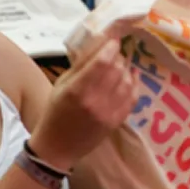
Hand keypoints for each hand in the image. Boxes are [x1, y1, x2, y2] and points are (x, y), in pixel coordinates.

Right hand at [28, 39, 135, 170]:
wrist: (57, 147)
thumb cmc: (55, 112)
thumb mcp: (61, 84)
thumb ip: (81, 63)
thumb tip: (100, 41)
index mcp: (77, 90)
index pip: (102, 62)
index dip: (111, 47)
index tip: (114, 41)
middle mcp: (95, 101)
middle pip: (117, 69)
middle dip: (118, 57)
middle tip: (115, 53)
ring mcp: (109, 112)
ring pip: (127, 81)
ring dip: (126, 69)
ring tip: (119, 66)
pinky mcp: (118, 121)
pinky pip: (133, 97)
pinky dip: (134, 84)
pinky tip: (131, 76)